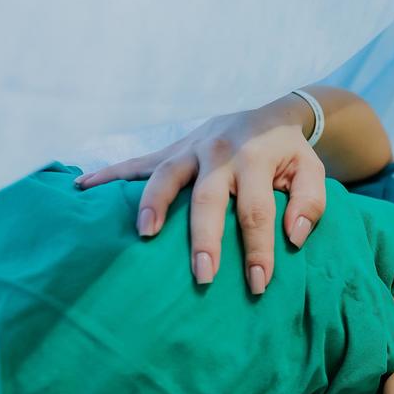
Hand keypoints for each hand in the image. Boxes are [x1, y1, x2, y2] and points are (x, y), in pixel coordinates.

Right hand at [76, 94, 324, 292]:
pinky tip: (82, 187)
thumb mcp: (311, 171)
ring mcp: (191, 149)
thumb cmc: (289, 153)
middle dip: (204, 239)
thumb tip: (293, 236)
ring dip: (153, 204)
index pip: (256, 211)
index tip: (258, 283)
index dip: (258, 249)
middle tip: (203, 276)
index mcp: (256, 159)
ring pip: (166, 175)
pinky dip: (109, 174)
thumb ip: (310, 203)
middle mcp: (220, 152)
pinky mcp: (173, 149)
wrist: (268, 110)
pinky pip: (137, 162)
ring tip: (144, 235)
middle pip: (208, 199)